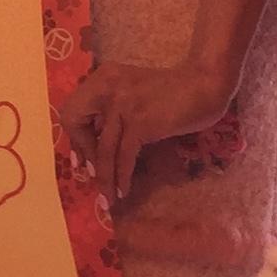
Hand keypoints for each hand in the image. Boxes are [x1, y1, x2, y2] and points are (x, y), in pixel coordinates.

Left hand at [60, 57, 233, 203]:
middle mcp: (106, 87)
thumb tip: (93, 149)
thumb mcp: (132, 92)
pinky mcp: (140, 122)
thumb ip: (112, 110)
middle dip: (82, 151)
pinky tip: (124, 190)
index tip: (83, 159)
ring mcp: (123, 104)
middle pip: (74, 122)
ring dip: (104, 178)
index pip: (72, 109)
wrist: (204, 83)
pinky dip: (122, 177)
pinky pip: (124, 157)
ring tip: (108, 197)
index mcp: (103, 78)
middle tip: (91, 174)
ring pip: (103, 149)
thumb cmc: (173, 92)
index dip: (75, 137)